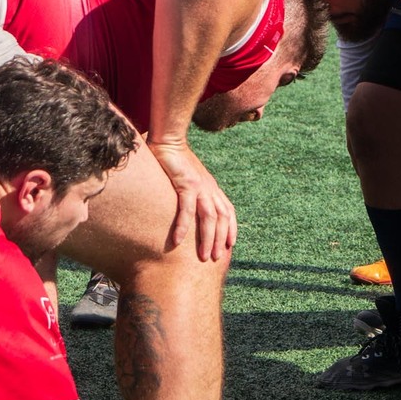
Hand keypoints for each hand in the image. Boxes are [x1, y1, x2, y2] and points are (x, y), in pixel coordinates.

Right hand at [150, 138, 237, 260]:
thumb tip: (185, 207)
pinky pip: (187, 208)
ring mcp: (200, 186)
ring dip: (207, 238)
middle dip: (220, 240)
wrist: (169, 139)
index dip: (231, 229)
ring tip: (204, 256)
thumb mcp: (188, 179)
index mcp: (212, 188)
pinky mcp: (186, 183)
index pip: (228, 211)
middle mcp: (209, 188)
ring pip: (209, 217)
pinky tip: (178, 240)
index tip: (229, 246)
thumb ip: (190, 193)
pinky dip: (184, 225)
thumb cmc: (175, 160)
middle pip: (221, 218)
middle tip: (215, 259)